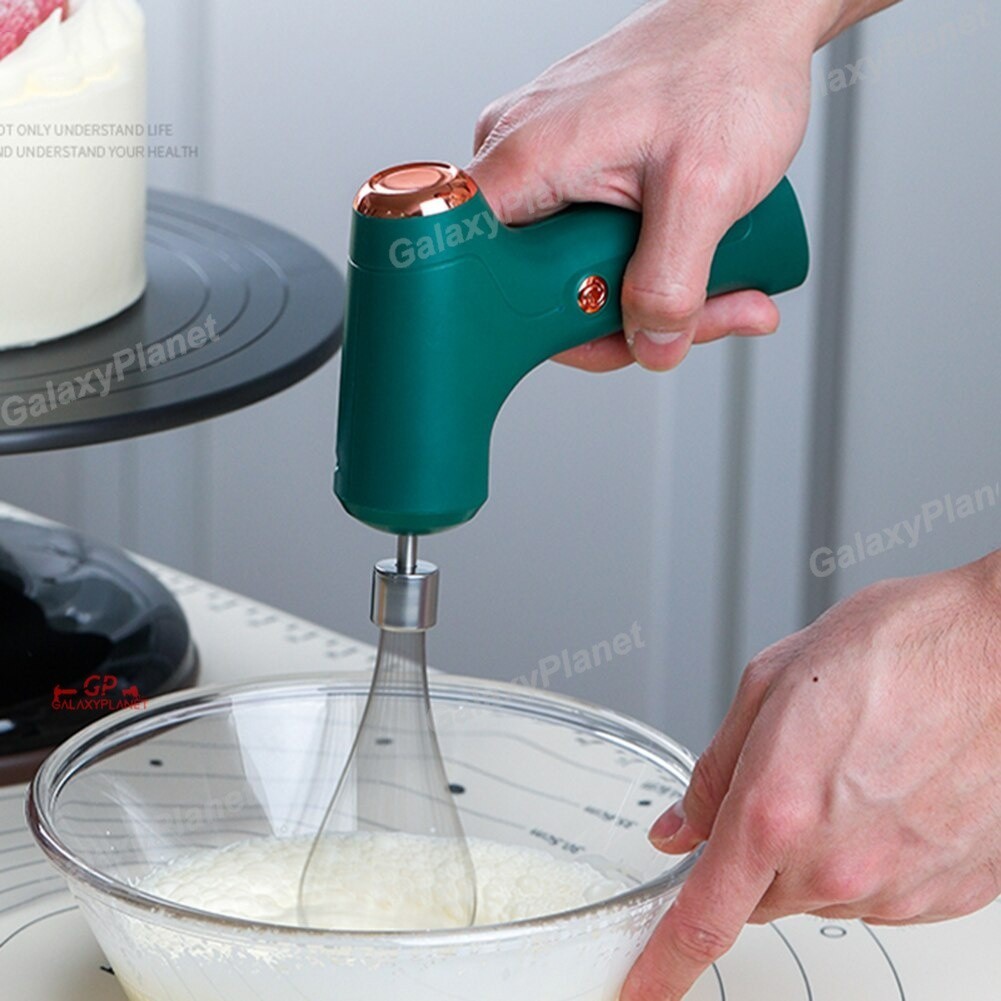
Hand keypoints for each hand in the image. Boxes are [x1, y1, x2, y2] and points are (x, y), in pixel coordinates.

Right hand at [470, 0, 831, 371]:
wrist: (756, 22)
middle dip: (620, 320)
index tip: (598, 332)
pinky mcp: (574, 174)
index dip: (534, 327)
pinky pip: (591, 247)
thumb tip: (651, 345)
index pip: (477, 276)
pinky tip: (699, 263)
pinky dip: (646, 269)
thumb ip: (671, 282)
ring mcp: (545, 169)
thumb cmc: (728, 70)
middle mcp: (520, 161)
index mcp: (525, 160)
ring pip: (573, 274)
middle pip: (537, 289)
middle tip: (690, 316)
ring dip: (647, 300)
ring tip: (718, 284)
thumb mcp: (707, 189)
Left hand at [623, 553, 1000, 999]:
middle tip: (789, 776)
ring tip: (856, 766)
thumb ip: (714, 771)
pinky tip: (894, 790)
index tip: (639, 991)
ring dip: (821, 847)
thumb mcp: (770, 685)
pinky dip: (874, 853)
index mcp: (775, 811)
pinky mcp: (949, 895)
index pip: (702, 920)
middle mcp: (836, 865)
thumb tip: (681, 829)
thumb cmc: (897, 651)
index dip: (661, 966)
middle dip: (756, 851)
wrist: (1000, 651)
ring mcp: (898, 888)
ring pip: (822, 893)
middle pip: (761, 896)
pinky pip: (882, 892)